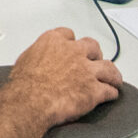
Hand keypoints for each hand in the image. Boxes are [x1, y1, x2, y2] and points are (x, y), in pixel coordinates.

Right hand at [1, 27, 122, 124]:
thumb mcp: (25, 60)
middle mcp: (73, 52)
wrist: (29, 102)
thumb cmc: (24, 85)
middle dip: (95, 54)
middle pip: (92, 47)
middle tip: (95, 61)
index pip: (68, 34)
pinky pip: (109, 90)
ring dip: (112, 74)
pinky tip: (111, 95)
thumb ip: (38, 55)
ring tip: (114, 79)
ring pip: (109, 68)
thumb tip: (39, 61)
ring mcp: (87, 70)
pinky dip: (111, 93)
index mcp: (54, 41)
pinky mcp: (94, 90)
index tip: (73, 47)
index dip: (72, 42)